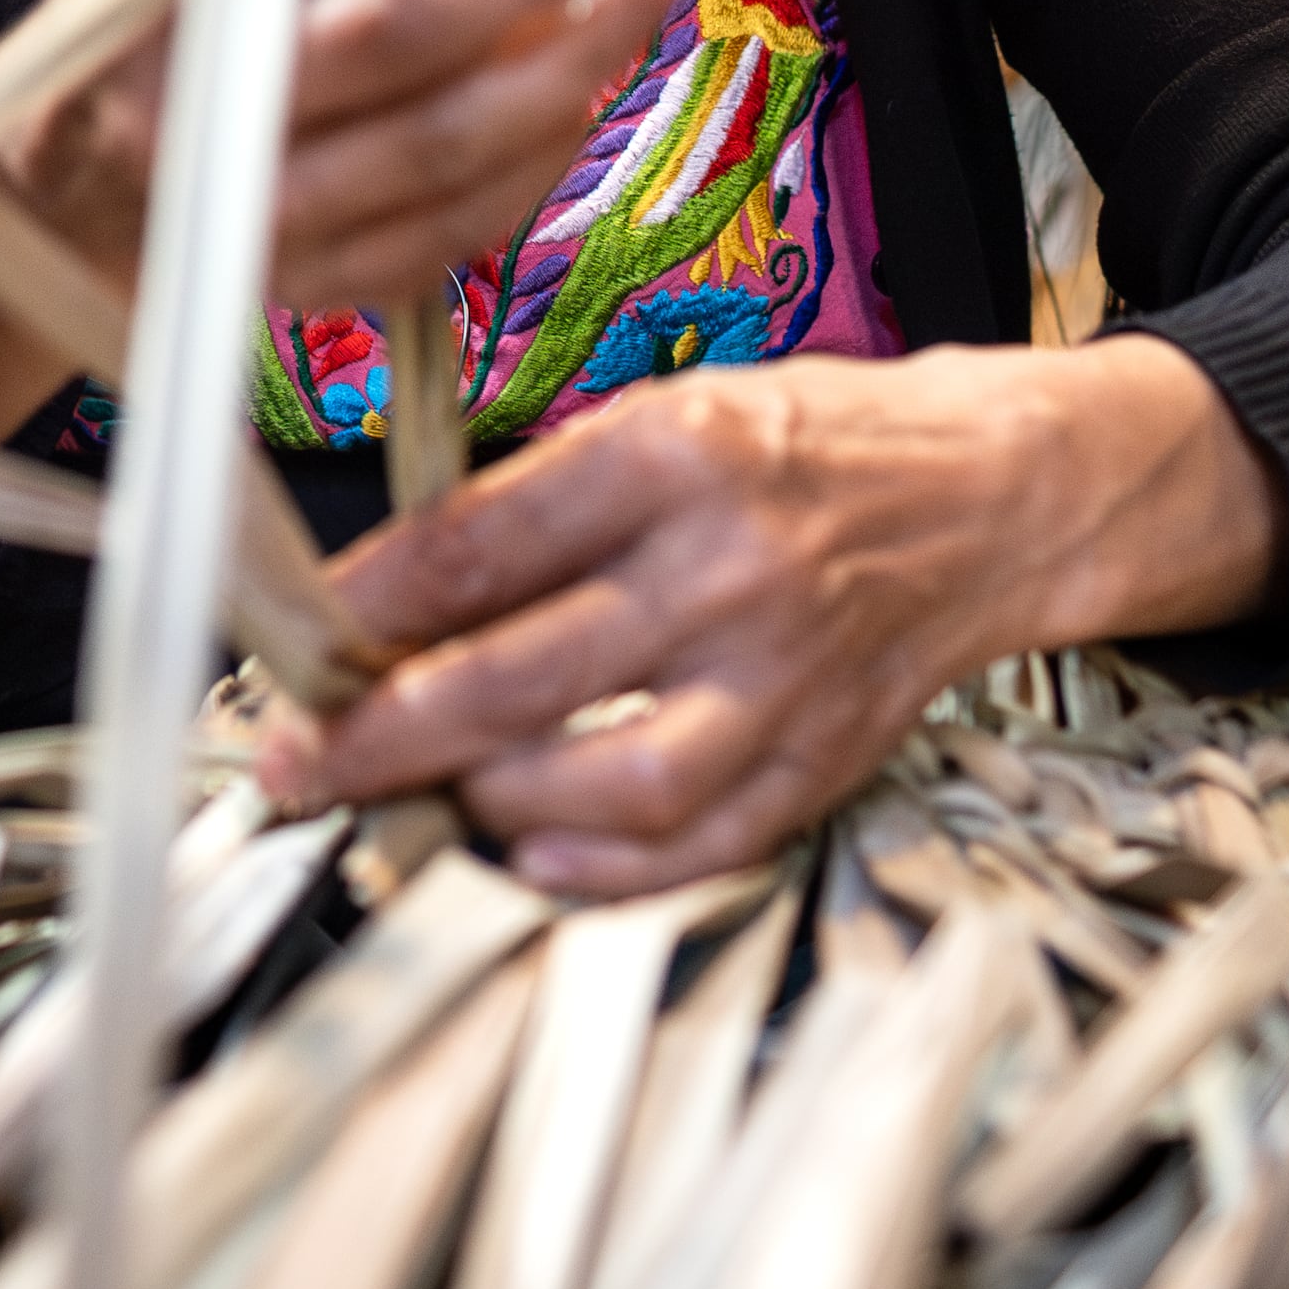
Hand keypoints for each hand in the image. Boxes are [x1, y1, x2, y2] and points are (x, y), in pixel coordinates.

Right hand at [0, 0, 687, 314]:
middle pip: (395, 30)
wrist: (55, 205)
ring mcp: (256, 215)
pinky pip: (451, 226)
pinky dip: (537, 154)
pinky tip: (590, 79)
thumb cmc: (151, 7)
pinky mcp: (311, 289)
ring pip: (443, 141)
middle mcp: (196, 108)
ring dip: (572, 52)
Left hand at [254, 336, 1288, 894]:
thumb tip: (389, 595)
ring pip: (610, 780)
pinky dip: (606, 872)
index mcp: (677, 453)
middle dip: (382, 732)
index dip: (367, 607)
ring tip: (423, 799)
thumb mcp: (669, 416)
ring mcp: (784, 674)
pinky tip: (532, 861)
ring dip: (491, 804)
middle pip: (519, 674)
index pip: (482, 543)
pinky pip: (703, 840)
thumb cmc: (811, 446)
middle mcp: (730, 566)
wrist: (991, 493)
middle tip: (303, 761)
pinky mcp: (826, 753)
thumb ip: (539, 503)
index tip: (297, 642)